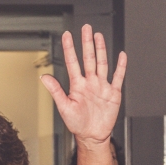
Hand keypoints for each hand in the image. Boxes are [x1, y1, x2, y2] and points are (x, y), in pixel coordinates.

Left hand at [40, 25, 126, 146]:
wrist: (92, 136)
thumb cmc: (77, 124)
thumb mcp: (64, 107)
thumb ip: (55, 91)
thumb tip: (44, 77)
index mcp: (77, 85)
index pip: (73, 62)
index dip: (70, 48)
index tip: (67, 35)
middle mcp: (90, 82)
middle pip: (88, 58)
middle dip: (87, 43)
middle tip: (86, 28)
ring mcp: (102, 86)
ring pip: (102, 63)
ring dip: (101, 50)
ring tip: (99, 36)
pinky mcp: (113, 93)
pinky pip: (118, 77)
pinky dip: (121, 66)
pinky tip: (121, 55)